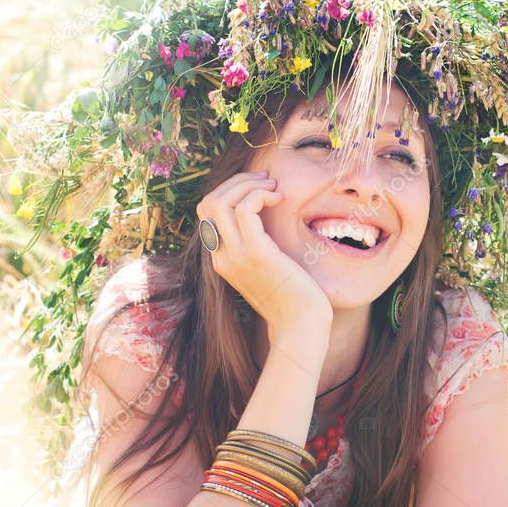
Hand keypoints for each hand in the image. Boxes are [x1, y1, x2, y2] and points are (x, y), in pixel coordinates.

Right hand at [196, 170, 332, 335]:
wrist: (300, 326)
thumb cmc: (292, 297)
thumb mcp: (266, 268)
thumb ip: (256, 246)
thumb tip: (261, 217)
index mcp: (221, 259)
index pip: (207, 214)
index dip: (230, 192)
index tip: (259, 188)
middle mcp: (221, 257)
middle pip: (208, 203)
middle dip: (236, 182)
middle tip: (266, 180)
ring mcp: (236, 255)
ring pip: (220, 202)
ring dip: (248, 184)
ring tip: (274, 187)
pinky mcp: (256, 253)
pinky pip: (246, 209)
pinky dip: (261, 195)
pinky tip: (280, 199)